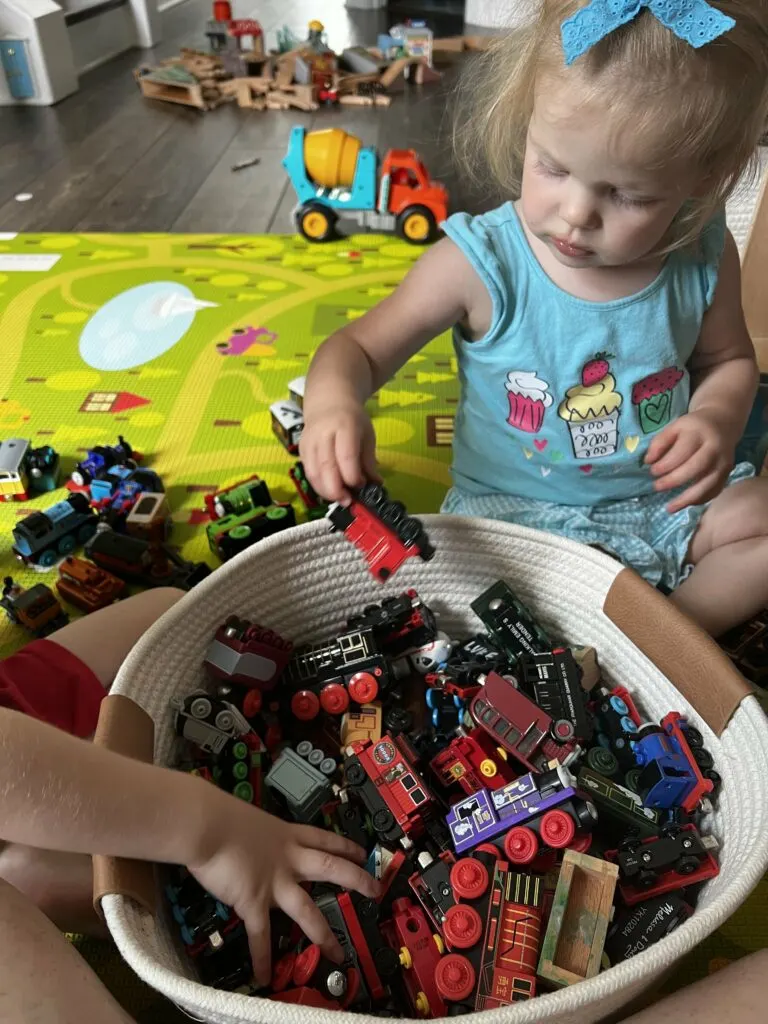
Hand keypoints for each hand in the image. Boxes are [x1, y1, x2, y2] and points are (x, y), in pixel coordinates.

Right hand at [187, 788, 379, 986]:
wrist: (207, 824)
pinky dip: (262, 957)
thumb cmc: (220, 816)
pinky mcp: (254, 900)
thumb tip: (246, 837)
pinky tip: (263, 975)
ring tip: (338, 953)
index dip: (346, 846)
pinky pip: (261, 934)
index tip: (363, 852)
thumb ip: (254, 834)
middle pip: (332, 868)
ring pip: (308, 909)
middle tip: (376, 890)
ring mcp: (274, 881)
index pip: (324, 839)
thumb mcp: (247, 819)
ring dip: (323, 934)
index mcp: (286, 835)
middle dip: (357, 880)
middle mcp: (287, 858)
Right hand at [300, 401, 379, 503]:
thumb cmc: (352, 420)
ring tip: (340, 499)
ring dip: (327, 492)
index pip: (346, 457)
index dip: (353, 477)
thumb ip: (369, 461)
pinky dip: (319, 486)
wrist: (328, 402)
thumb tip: (375, 484)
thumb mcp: (367, 435)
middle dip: (337, 490)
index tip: (362, 486)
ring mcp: (309, 442)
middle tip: (349, 502)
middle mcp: (323, 434)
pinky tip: (330, 491)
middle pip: (326, 467)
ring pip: (314, 473)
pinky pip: (308, 473)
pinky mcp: (301, 450)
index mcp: (344, 427)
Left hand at [645, 410, 735, 512]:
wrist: (724, 424)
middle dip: (674, 480)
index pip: (682, 452)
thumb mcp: (675, 427)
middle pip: (696, 468)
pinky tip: (685, 504)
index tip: (653, 472)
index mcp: (699, 434)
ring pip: (708, 484)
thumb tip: (648, 461)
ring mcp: (724, 463)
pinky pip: (715, 491)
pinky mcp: (728, 474)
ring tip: (670, 508)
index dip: (666, 464)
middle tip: (657, 487)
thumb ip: (660, 442)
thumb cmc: (694, 427)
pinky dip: (700, 500)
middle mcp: (715, 449)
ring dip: (688, 498)